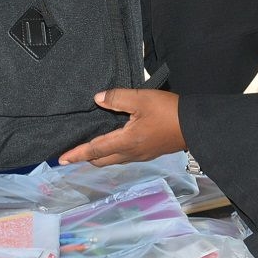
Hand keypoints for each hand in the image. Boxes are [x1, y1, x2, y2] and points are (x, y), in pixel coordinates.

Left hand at [59, 89, 183, 165]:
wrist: (196, 125)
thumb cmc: (168, 111)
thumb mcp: (141, 99)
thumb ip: (117, 98)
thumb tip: (97, 99)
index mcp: (126, 142)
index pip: (95, 149)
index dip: (77, 153)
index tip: (61, 159)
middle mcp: (131, 153)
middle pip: (102, 159)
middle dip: (86, 157)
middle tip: (73, 152)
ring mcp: (141, 155)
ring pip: (114, 159)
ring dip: (100, 155)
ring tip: (90, 147)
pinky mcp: (150, 152)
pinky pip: (124, 156)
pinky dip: (113, 152)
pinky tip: (114, 142)